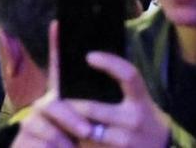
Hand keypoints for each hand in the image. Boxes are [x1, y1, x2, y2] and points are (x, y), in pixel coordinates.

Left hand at [11, 23, 173, 147]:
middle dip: (70, 105)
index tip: (90, 56)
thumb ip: (121, 89)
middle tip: (53, 99)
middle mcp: (134, 119)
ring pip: (85, 131)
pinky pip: (87, 147)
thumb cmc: (142, 119)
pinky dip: (75, 142)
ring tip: (56, 120)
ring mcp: (124, 140)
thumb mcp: (140, 102)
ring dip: (68, 126)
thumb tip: (90, 64)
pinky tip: (66, 138)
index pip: (128, 75)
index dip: (110, 63)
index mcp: (141, 99)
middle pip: (92, 109)